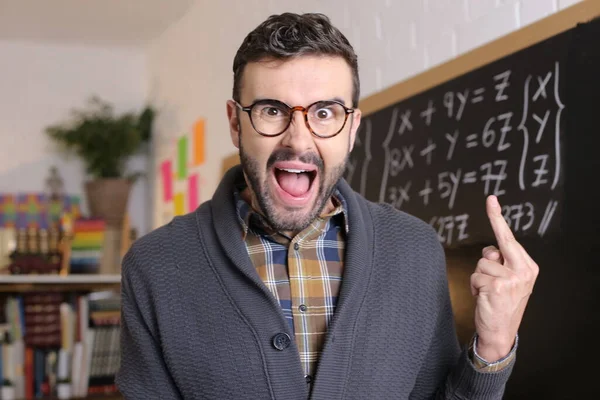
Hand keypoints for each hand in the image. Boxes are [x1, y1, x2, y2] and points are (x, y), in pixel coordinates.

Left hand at [470, 195, 539, 361]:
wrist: (500, 332)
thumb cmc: (500, 303)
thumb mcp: (505, 280)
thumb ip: (499, 262)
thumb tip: (489, 251)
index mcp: (528, 267)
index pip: (509, 239)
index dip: (497, 218)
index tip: (491, 200)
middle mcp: (524, 270)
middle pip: (499, 243)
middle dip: (494, 227)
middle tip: (491, 203)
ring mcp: (511, 278)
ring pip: (481, 263)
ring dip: (478, 277)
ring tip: (487, 292)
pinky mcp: (497, 286)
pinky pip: (475, 276)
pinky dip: (474, 287)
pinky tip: (483, 298)